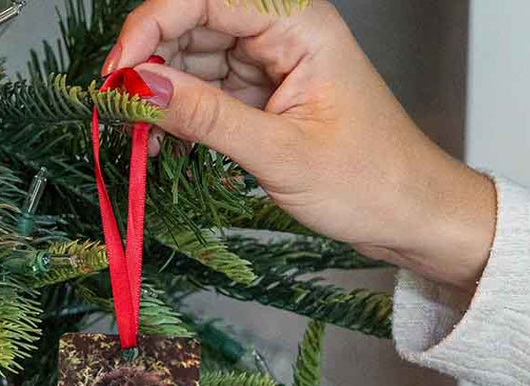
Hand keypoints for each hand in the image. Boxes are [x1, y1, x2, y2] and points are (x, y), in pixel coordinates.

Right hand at [107, 0, 496, 290]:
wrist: (411, 216)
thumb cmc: (372, 182)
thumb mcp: (280, 153)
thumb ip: (206, 117)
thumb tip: (140, 90)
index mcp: (300, 25)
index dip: (150, 26)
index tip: (117, 72)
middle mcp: (283, 34)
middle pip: (193, 25)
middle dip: (149, 65)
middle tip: (119, 111)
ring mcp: (272, 65)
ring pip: (194, 61)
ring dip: (162, 97)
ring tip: (143, 139)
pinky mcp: (264, 96)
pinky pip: (207, 93)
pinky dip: (182, 117)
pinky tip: (168, 146)